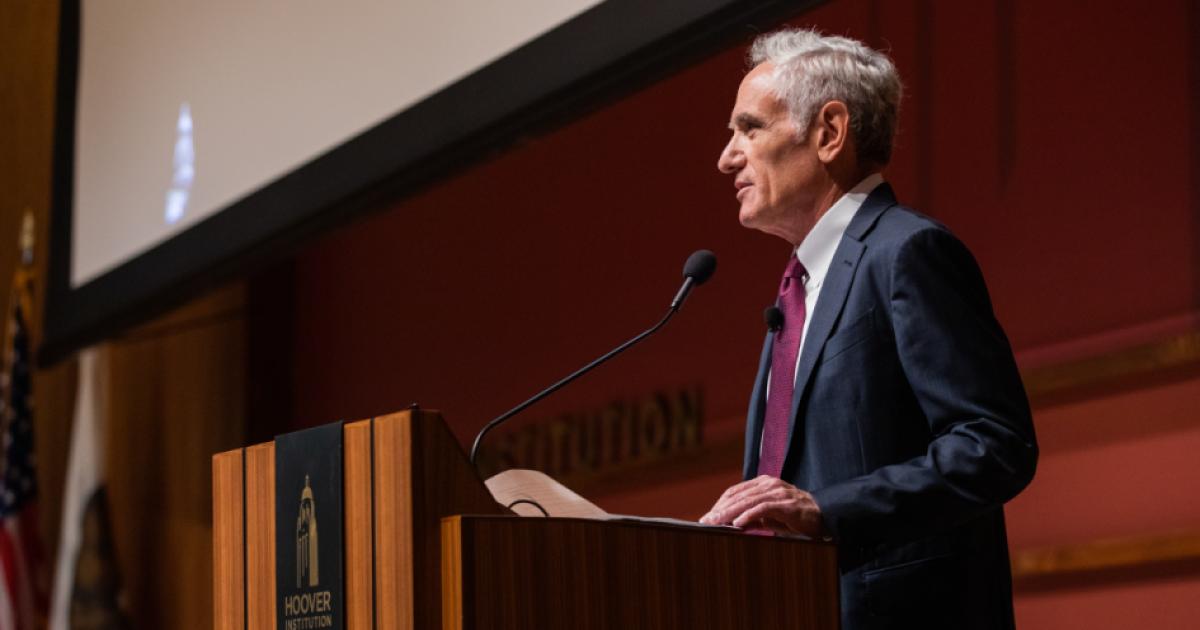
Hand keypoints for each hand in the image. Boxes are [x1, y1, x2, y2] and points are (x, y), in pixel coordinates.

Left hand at [699, 475, 825, 537]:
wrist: (823, 516)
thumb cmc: (795, 517)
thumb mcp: (770, 516)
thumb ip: (754, 517)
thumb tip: (733, 524)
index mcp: (763, 484)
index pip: (736, 491)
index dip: (720, 503)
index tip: (708, 516)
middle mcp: (769, 484)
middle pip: (738, 495)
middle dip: (720, 509)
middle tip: (706, 521)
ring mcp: (778, 492)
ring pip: (748, 501)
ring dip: (730, 513)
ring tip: (717, 523)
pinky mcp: (786, 503)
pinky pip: (763, 508)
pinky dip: (749, 515)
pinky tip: (738, 524)